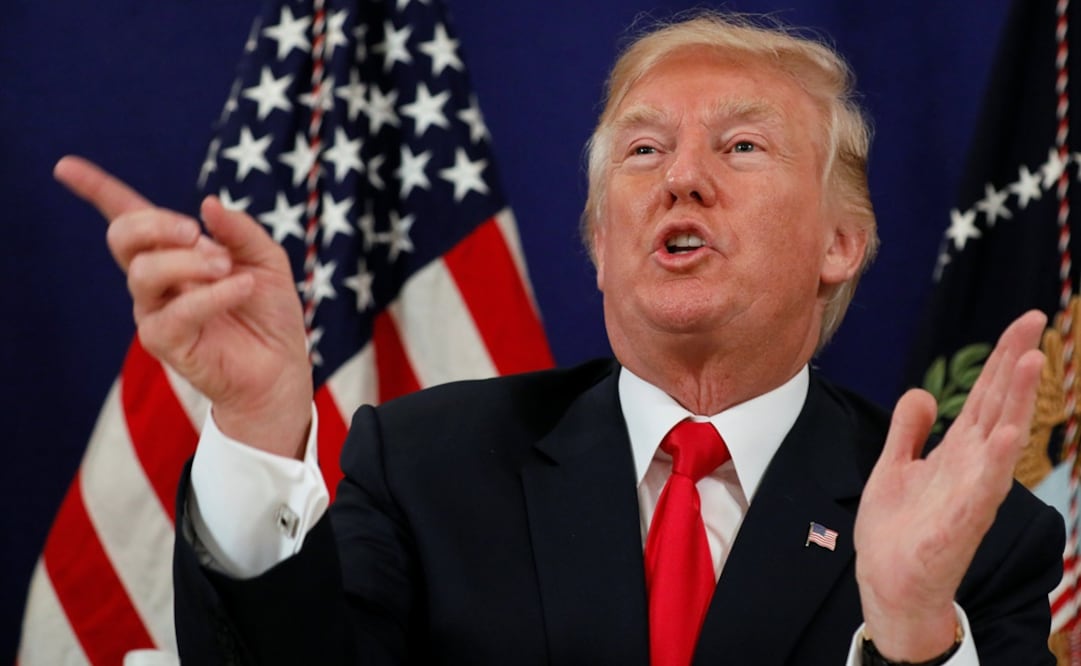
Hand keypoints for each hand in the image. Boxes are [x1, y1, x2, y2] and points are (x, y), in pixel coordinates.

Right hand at [55, 156, 312, 458]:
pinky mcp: (165, 343)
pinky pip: (177, 312)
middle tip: (195, 232)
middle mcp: (156, 279)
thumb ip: (240, 231)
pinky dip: (213, 294)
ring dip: (189, 261)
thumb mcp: (266, 260)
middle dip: (156, 224)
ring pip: (144, 272)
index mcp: (174, 252)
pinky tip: (241, 288)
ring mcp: (156, 311)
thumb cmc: (268, 311)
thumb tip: (208, 204)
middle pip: (123, 237)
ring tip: (226, 267)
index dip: (96, 190)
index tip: (65, 166)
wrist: (281, 366)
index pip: (127, 217)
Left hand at [853, 310, 1045, 660]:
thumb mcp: (893, 466)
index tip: (1024, 322)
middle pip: (998, 405)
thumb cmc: (897, 529)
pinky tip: (1007, 434)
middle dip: (1016, 365)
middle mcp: (972, 466)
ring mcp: (971, 493)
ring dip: (1016, 401)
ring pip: (1000, 439)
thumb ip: (908, 431)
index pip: (984, 395)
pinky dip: (996, 462)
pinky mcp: (960, 522)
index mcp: (957, 451)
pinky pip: (982, 488)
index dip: (1001, 358)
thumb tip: (922, 393)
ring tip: (1030, 362)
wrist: (889, 584)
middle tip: (1036, 322)